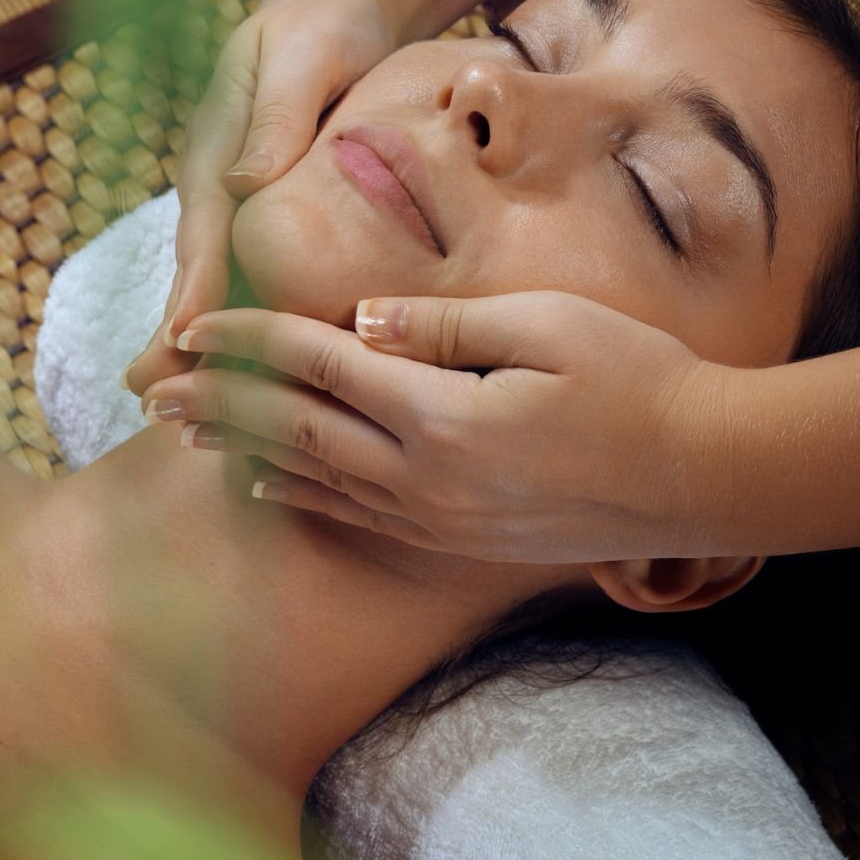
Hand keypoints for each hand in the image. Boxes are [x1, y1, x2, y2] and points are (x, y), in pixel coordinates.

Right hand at [123, 0, 395, 394]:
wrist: (336, 10)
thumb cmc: (320, 28)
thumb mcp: (302, 55)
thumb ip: (276, 114)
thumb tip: (246, 180)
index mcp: (217, 155)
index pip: (205, 233)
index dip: (195, 288)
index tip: (182, 339)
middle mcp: (220, 191)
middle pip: (197, 274)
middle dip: (174, 337)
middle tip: (149, 396)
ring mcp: (239, 210)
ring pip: (222, 286)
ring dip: (206, 345)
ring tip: (188, 411)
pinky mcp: (270, 221)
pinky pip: (257, 278)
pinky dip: (251, 326)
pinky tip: (257, 377)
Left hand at [137, 293, 741, 564]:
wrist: (709, 477)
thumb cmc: (641, 382)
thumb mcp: (549, 327)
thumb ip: (446, 325)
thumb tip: (361, 319)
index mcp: (440, 415)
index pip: (315, 366)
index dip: (247, 341)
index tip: (191, 325)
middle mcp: (423, 479)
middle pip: (291, 434)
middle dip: (217, 405)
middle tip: (151, 387)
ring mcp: (438, 519)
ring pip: (312, 482)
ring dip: (242, 454)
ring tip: (185, 434)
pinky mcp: (457, 540)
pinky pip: (355, 517)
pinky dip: (299, 498)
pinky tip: (266, 489)